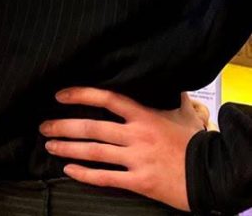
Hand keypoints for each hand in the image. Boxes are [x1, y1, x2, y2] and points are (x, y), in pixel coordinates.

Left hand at [39, 87, 205, 210]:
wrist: (213, 174)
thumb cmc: (196, 141)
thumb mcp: (182, 111)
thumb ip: (169, 94)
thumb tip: (166, 77)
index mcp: (143, 114)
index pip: (106, 98)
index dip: (80, 95)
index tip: (60, 95)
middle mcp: (135, 134)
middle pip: (92, 127)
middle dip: (64, 126)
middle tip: (44, 126)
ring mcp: (136, 158)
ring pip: (94, 152)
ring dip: (68, 148)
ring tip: (50, 145)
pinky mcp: (140, 181)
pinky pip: (106, 178)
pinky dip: (85, 174)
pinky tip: (69, 171)